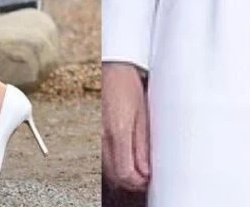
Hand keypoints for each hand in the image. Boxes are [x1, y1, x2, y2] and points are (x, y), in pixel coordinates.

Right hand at [102, 62, 150, 191]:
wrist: (113, 67)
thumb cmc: (128, 86)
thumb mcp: (142, 115)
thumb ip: (143, 145)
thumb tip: (146, 170)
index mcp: (118, 132)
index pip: (125, 173)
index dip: (140, 182)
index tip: (150, 178)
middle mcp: (104, 136)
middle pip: (116, 175)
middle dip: (132, 181)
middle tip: (147, 175)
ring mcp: (99, 134)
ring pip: (109, 168)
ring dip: (124, 174)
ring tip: (140, 167)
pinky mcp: (98, 131)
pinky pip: (106, 157)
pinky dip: (117, 163)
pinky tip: (128, 157)